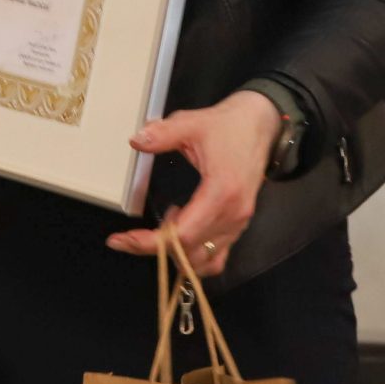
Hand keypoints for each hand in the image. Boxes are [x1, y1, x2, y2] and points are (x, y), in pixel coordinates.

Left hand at [106, 90, 278, 275]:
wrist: (262, 124)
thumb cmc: (229, 125)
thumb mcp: (192, 123)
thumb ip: (163, 134)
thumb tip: (136, 141)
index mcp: (221, 194)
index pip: (182, 235)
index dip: (149, 242)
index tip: (123, 240)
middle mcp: (233, 215)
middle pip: (190, 252)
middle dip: (156, 248)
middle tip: (131, 235)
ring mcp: (239, 223)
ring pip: (204, 260)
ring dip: (178, 252)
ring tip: (164, 226)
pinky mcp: (240, 224)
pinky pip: (218, 256)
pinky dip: (196, 254)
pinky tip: (182, 232)